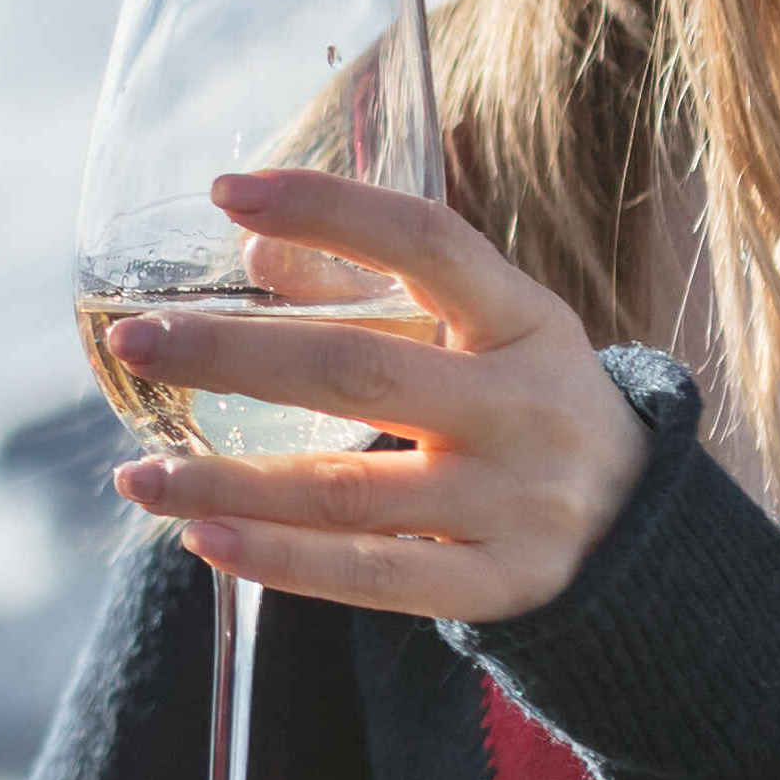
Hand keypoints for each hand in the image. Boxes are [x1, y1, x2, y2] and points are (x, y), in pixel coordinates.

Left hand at [97, 168, 649, 624]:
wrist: (645, 533)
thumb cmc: (530, 400)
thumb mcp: (489, 326)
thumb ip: (380, 285)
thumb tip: (254, 248)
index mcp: (527, 319)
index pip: (425, 242)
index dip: (327, 209)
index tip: (229, 192)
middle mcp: (523, 407)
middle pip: (358, 372)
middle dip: (233, 355)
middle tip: (134, 340)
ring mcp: (513, 504)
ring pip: (347, 491)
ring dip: (228, 482)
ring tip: (138, 474)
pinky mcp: (497, 586)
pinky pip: (374, 576)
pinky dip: (283, 562)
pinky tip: (205, 541)